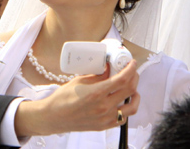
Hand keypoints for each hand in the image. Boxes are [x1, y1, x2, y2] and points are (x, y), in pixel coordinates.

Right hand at [14, 59, 139, 135]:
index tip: (132, 63)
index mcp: (96, 93)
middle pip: (129, 90)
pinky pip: (123, 118)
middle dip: (134, 78)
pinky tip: (121, 102)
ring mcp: (105, 118)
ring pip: (131, 107)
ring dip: (135, 95)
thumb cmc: (63, 98)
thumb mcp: (79, 80)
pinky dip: (126, 108)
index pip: (122, 80)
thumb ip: (96, 75)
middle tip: (132, 72)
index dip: (130, 69)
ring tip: (131, 88)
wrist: (55, 116)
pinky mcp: (104, 126)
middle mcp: (103, 107)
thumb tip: (108, 68)